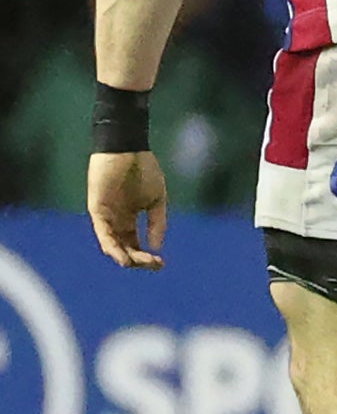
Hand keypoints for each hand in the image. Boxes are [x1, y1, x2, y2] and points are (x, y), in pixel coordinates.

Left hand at [89, 152, 168, 268]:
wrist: (128, 149)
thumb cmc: (144, 170)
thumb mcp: (157, 200)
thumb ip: (157, 223)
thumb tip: (157, 247)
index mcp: (130, 218)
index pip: (135, 245)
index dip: (147, 257)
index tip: (162, 263)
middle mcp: (116, 220)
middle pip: (125, 249)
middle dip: (139, 260)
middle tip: (154, 264)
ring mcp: (106, 216)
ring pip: (112, 245)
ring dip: (125, 257)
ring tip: (137, 264)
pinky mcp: (98, 210)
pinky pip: (103, 233)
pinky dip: (112, 246)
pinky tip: (123, 256)